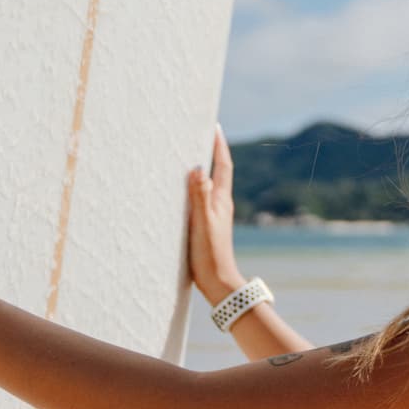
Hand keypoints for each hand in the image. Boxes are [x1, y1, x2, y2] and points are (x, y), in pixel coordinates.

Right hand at [187, 123, 245, 305]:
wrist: (218, 282)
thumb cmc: (210, 254)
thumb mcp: (202, 222)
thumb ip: (199, 196)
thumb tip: (199, 168)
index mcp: (221, 200)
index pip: (223, 165)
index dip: (218, 145)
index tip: (214, 126)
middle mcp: (221, 204)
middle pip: (218, 171)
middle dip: (211, 151)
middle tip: (201, 134)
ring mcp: (215, 215)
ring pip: (210, 184)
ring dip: (204, 168)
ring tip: (191, 154)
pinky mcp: (208, 226)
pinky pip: (202, 198)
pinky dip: (196, 187)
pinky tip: (185, 190)